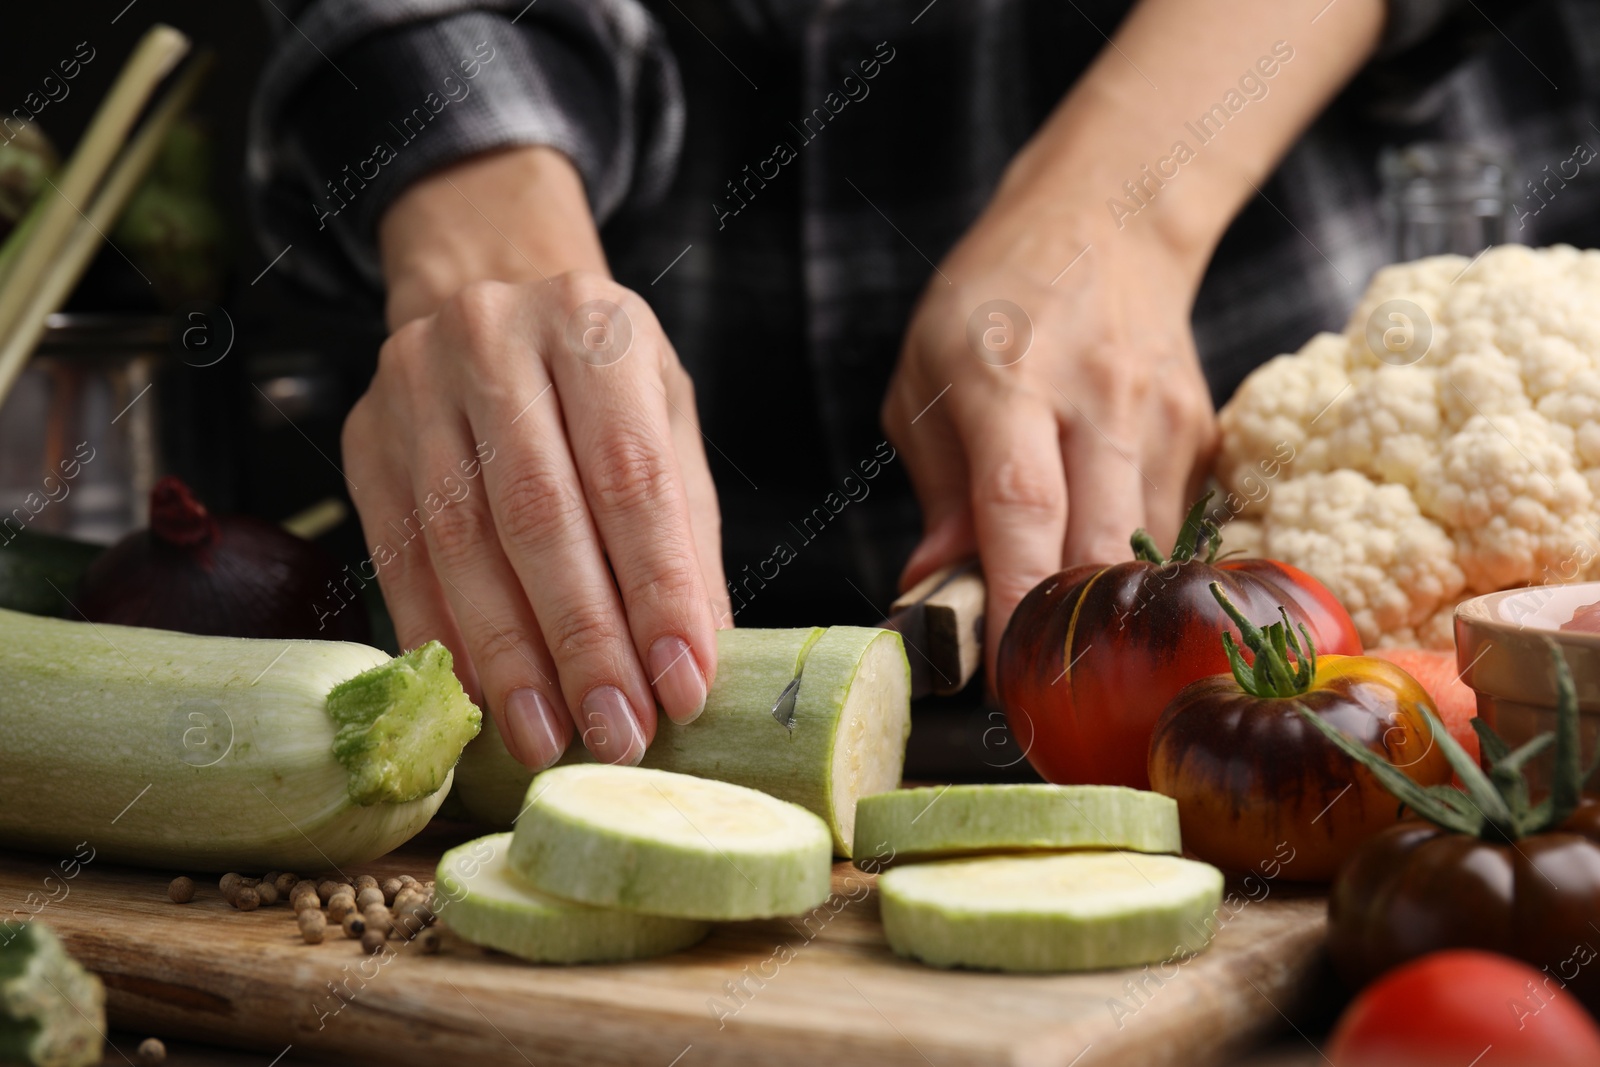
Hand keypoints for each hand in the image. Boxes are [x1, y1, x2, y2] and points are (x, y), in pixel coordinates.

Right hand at [351, 148, 728, 770]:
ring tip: (548, 736)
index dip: (658, 589)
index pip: (630, 474)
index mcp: (593, 324)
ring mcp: (415, 385)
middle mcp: (495, 340)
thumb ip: (683, 533)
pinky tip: (479, 699)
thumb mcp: (662, 424)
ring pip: (460, 541)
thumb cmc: (596, 381)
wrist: (488, 301)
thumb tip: (698, 661)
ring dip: (509, 656)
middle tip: (617, 731)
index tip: (684, 684)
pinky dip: (444, 636)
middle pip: (539, 513)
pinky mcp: (365, 440)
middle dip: (583, 639)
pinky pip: (399, 555)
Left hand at [884, 200, 1216, 677]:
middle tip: (1033, 690)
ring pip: (1145, 554)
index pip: (1021, 504)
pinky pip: (1169, 531)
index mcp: (1008, 378)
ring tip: (1061, 626)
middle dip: (1070, 634)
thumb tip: (934, 594)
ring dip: (1105, 607)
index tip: (1003, 676)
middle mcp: (1097, 397)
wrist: (1107, 221)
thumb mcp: (924, 381)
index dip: (1014, 598)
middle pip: (1099, 545)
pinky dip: (1132, 565)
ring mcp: (1162, 417)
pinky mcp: (1202, 435)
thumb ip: (937, 494)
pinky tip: (1097, 553)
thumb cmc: (992, 304)